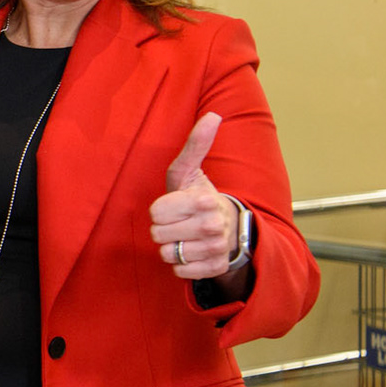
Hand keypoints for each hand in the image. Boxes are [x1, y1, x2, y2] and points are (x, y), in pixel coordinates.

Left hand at [149, 111, 241, 280]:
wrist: (229, 228)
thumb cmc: (199, 197)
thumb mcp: (191, 171)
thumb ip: (195, 144)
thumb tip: (213, 115)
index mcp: (204, 200)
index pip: (156, 213)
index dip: (159, 210)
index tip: (173, 205)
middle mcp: (212, 226)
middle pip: (158, 234)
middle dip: (163, 228)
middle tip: (179, 221)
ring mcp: (215, 249)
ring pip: (167, 254)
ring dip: (171, 246)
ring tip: (185, 236)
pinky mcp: (214, 269)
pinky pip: (178, 271)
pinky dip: (180, 264)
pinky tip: (192, 251)